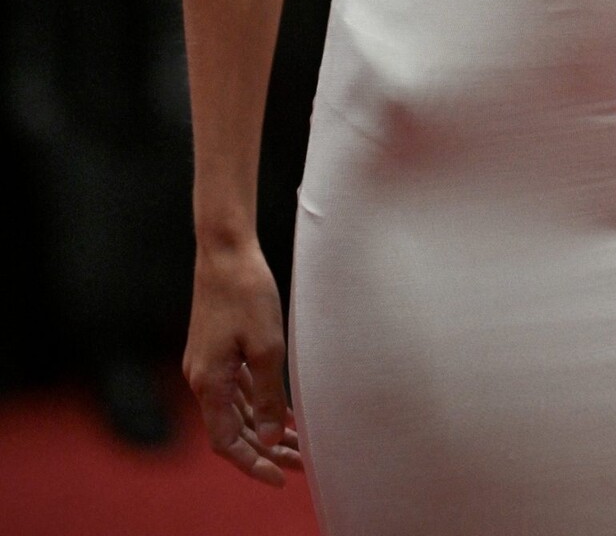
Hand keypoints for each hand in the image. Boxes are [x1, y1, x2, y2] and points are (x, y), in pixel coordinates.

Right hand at [183, 238, 303, 487]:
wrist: (226, 250)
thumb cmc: (247, 293)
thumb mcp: (267, 346)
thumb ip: (267, 396)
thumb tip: (268, 439)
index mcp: (208, 382)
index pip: (226, 442)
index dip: (252, 464)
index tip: (280, 478)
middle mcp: (201, 378)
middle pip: (232, 429)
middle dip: (264, 450)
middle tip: (300, 464)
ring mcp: (207, 363)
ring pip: (235, 410)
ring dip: (262, 428)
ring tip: (296, 444)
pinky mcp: (215, 349)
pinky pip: (235, 389)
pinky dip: (256, 404)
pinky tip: (279, 411)